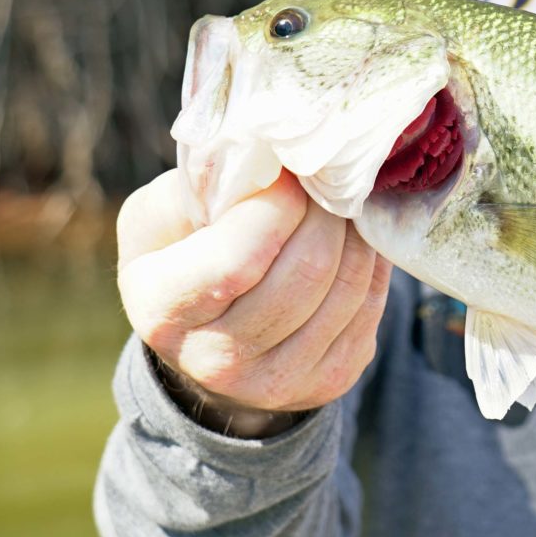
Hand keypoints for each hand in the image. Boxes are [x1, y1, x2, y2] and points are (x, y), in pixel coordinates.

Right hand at [116, 168, 392, 436]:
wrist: (207, 335)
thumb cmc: (183, 253)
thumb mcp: (164, 215)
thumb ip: (205, 183)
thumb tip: (274, 155)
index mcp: (164, 311)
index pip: (240, 258)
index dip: (278, 206)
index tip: (289, 173)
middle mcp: (215, 361)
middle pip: (307, 271)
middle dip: (326, 212)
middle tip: (325, 180)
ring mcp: (277, 381)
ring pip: (347, 287)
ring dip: (356, 233)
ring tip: (342, 204)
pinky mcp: (329, 381)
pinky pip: (371, 306)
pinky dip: (371, 263)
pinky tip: (353, 240)